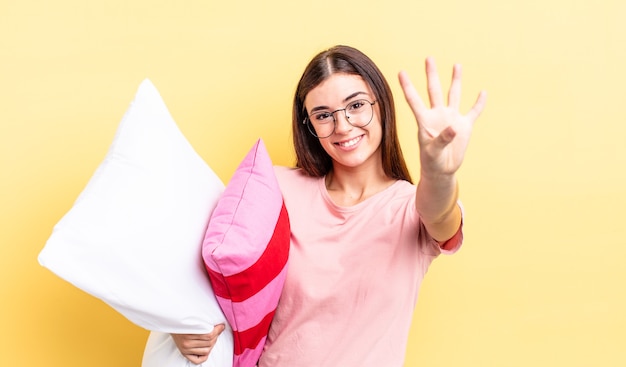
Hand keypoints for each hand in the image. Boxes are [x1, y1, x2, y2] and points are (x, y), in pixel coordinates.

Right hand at [171, 324, 225, 364]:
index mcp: (189, 333)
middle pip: (209, 342)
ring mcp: (186, 349)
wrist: (171, 323)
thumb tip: (220, 326)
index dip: (218, 330)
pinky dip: (204, 356)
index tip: (221, 326)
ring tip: (212, 338)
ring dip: (212, 345)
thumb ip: (205, 323)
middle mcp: (187, 343)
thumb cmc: (184, 320)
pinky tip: (206, 349)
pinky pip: (198, 360)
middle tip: (217, 331)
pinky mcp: (184, 353)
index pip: (209, 334)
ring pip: (206, 350)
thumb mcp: (193, 319)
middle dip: (216, 336)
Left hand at [398, 57, 485, 178]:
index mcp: (425, 120)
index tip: (401, 72)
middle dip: (432, 74)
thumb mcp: (432, 151)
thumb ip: (442, 139)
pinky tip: (483, 92)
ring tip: (456, 65)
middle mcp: (438, 115)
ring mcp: (451, 119)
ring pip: (453, 95)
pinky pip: (473, 112)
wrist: (441, 170)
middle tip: (429, 58)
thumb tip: (454, 127)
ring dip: (456, 80)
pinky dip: (479, 103)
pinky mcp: (464, 126)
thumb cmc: (431, 161)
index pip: (414, 100)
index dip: (407, 86)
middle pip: (434, 90)